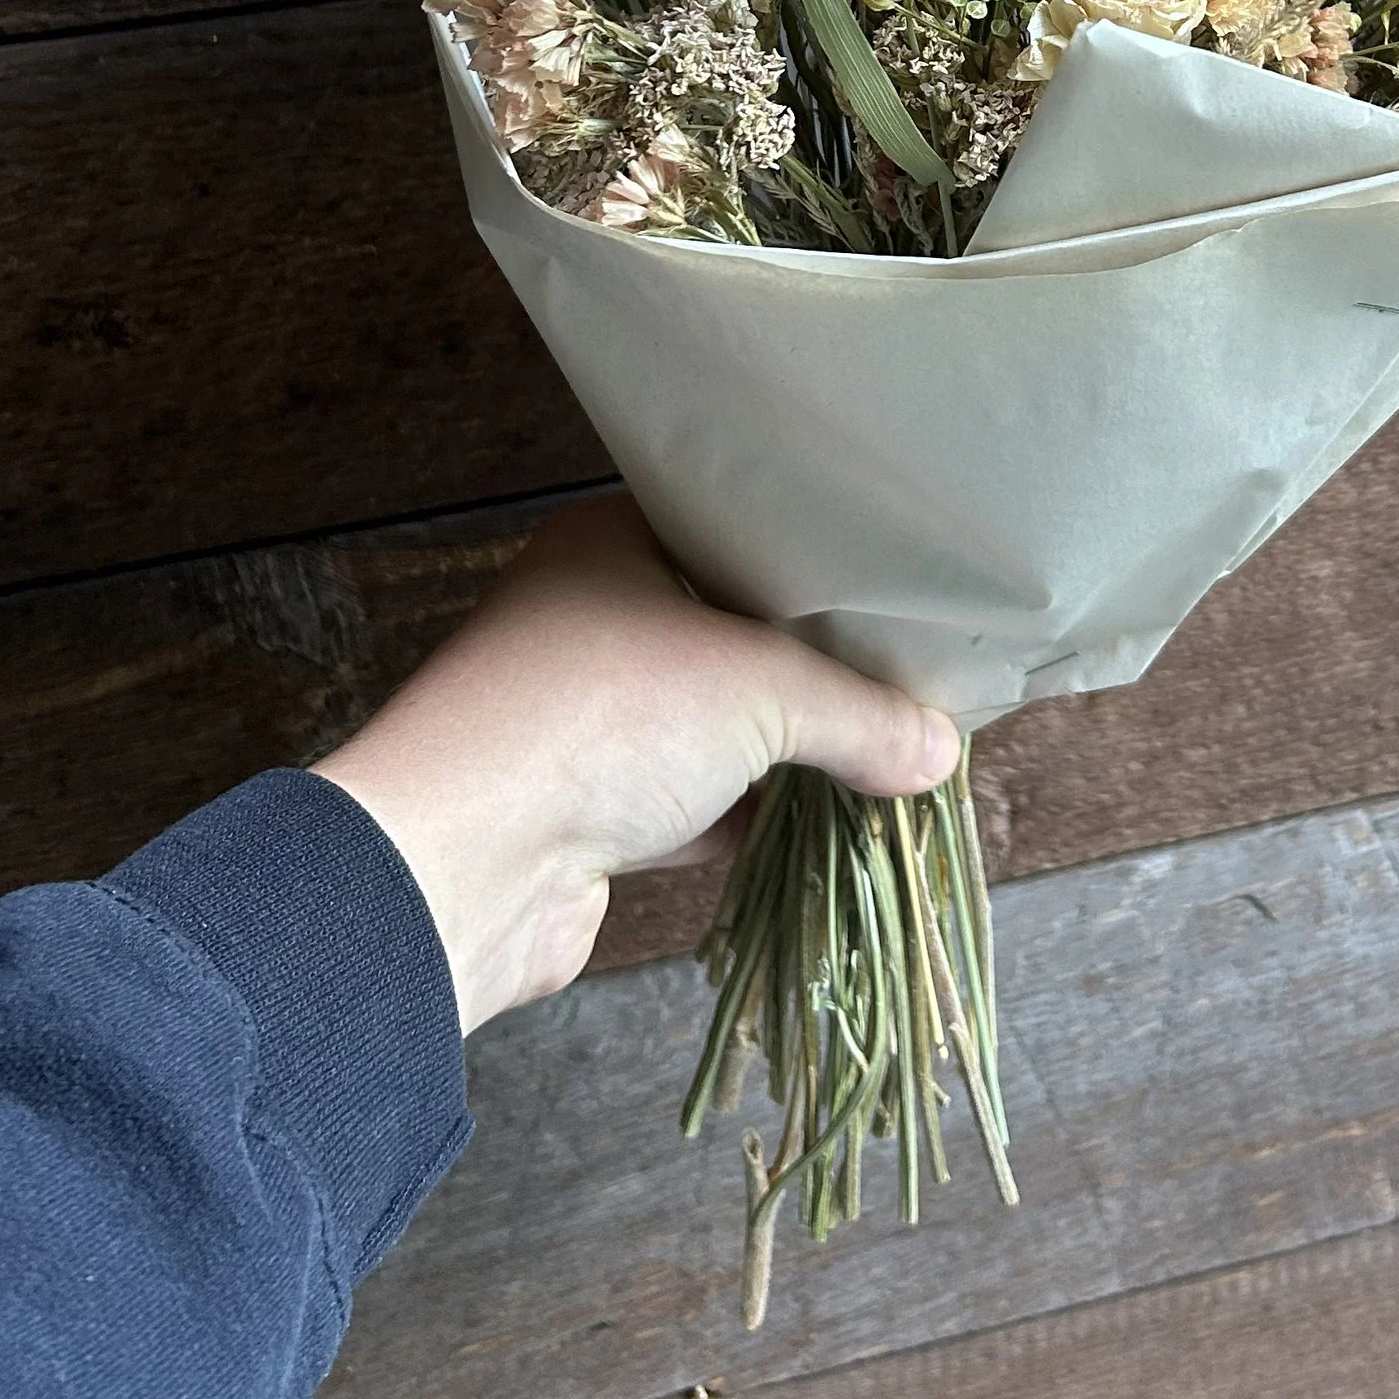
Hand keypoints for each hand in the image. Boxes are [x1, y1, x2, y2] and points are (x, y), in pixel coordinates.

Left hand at [314, 494, 959, 1033]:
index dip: (823, 561)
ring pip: (718, 725)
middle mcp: (595, 619)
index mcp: (615, 543)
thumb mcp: (761, 693)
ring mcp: (589, 720)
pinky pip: (698, 800)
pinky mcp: (592, 811)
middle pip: (734, 634)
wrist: (458, 866)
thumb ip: (862, 714)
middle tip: (920, 673)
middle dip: (819, 666)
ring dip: (791, 750)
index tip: (907, 585)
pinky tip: (832, 822)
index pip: (738, 532)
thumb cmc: (600, 721)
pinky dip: (756, 814)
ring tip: (895, 751)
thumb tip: (940, 751)